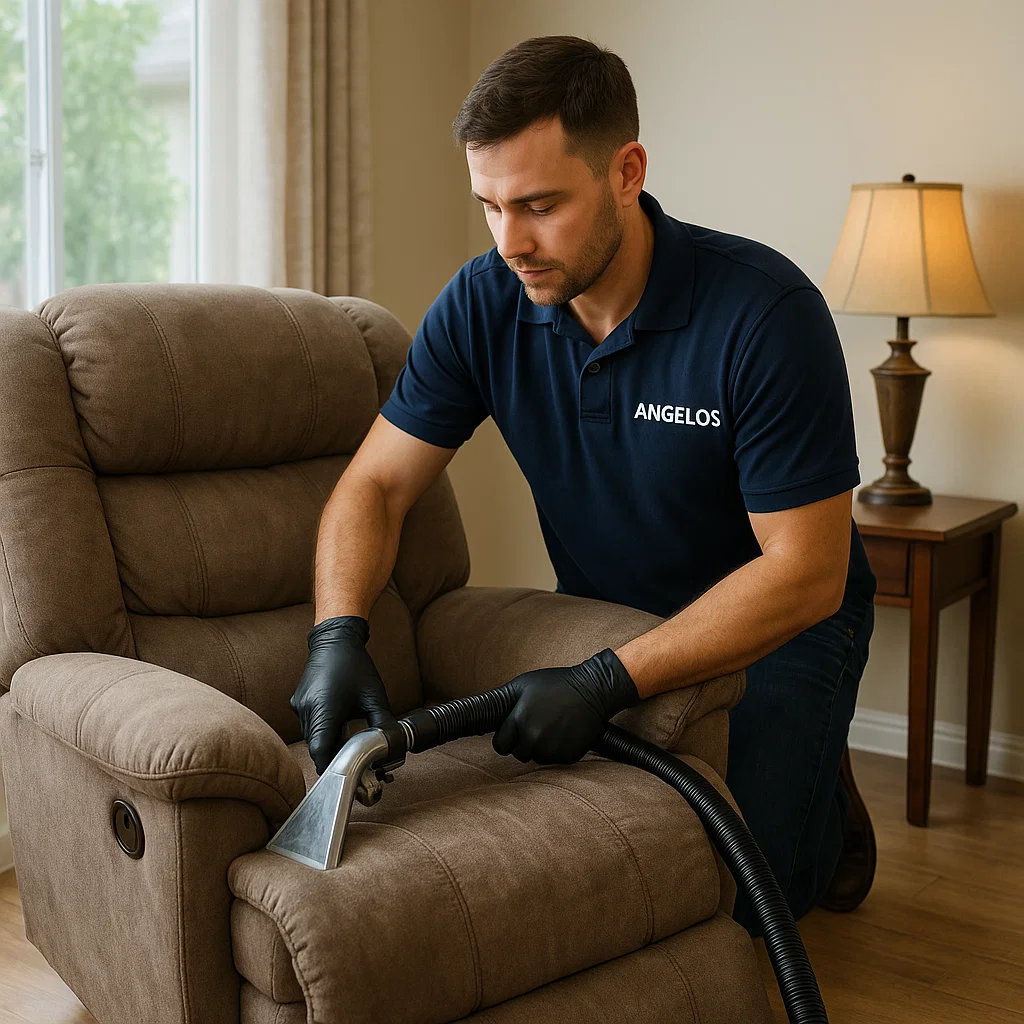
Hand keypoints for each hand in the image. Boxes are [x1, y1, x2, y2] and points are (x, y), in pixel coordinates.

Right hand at [289, 616, 396, 775]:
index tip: (345, 774)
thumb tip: (393, 745)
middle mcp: (307, 710)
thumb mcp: (374, 696)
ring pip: (312, 736)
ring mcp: (299, 706)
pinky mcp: (299, 701)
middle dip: (334, 755)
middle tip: (355, 758)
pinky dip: (323, 728)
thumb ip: (383, 723)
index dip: (331, 766)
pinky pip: (309, 724)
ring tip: (348, 737)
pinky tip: (339, 720)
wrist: (334, 639)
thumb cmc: (355, 665)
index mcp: (323, 710)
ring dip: (328, 741)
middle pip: (317, 746)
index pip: (320, 751)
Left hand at [492, 648, 639, 764]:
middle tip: (538, 724)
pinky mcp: (567, 757)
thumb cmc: (556, 684)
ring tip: (552, 726)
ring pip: (536, 758)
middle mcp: (533, 738)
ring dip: (540, 747)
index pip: (500, 745)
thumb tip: (482, 710)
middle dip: (523, 742)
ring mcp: (551, 749)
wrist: (593, 690)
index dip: (505, 738)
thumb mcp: (524, 684)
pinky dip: (556, 750)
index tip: (513, 731)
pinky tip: (563, 733)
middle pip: (517, 754)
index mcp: (519, 721)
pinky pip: (553, 760)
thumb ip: (503, 701)